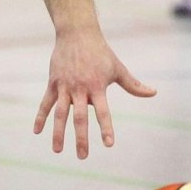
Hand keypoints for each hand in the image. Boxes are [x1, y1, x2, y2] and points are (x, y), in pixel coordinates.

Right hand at [32, 28, 155, 157]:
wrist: (77, 33)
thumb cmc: (101, 52)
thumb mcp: (118, 68)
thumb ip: (133, 85)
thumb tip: (153, 93)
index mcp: (97, 86)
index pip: (103, 112)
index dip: (106, 128)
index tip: (108, 144)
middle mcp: (80, 88)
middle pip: (79, 117)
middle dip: (81, 138)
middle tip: (83, 156)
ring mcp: (65, 86)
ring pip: (60, 113)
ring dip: (58, 133)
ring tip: (57, 151)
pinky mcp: (53, 83)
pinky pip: (46, 103)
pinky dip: (40, 117)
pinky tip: (37, 131)